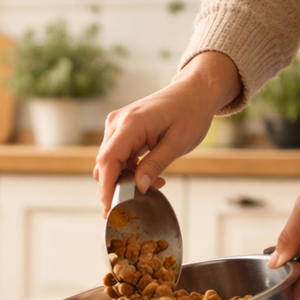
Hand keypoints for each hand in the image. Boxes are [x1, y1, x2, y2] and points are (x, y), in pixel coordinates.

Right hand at [94, 51, 240, 214]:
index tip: (112, 208)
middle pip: (104, 164)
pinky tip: (149, 173)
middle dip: (117, 186)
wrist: (195, 91)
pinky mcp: (122, 129)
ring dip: (126, 178)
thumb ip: (154, 165)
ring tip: (155, 182)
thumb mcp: (177, 143)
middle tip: (140, 201)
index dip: (107, 187)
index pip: (107, 161)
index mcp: (130, 124)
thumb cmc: (190, 112)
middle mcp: (117, 122)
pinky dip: (129, 169)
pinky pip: (118, 155)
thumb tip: (138, 187)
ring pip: (110, 162)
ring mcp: (118, 124)